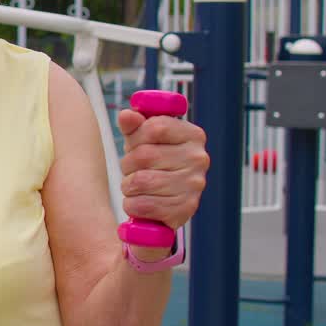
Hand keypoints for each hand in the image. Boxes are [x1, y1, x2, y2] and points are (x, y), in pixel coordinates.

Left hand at [117, 109, 209, 240]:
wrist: (165, 202)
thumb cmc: (152, 163)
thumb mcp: (142, 139)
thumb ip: (134, 125)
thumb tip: (126, 115)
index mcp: (193, 135)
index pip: (156, 127)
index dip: (136, 137)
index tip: (134, 144)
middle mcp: (198, 158)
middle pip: (144, 155)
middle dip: (128, 164)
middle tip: (132, 170)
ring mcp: (194, 185)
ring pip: (141, 181)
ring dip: (128, 186)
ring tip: (135, 186)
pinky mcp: (185, 209)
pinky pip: (143, 205)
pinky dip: (132, 205)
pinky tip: (139, 202)